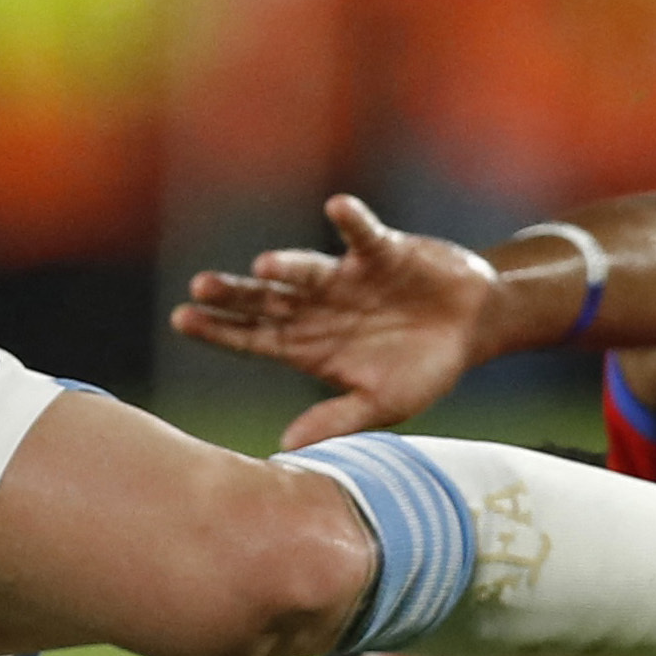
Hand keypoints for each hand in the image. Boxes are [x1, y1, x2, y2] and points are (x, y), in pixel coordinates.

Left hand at [170, 194, 495, 450]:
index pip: (252, 338)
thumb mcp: (381, 404)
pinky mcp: (383, 252)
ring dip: (288, 265)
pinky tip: (337, 208)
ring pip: (308, 269)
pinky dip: (353, 221)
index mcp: (308, 346)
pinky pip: (364, 235)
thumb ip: (336, 420)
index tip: (183, 319)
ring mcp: (346, 279)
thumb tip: (285, 448)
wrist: (472, 328)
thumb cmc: (421, 369)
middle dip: (235, 295)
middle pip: (267, 301)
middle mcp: (317, 308)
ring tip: (264, 266)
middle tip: (201, 288)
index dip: (219, 329)